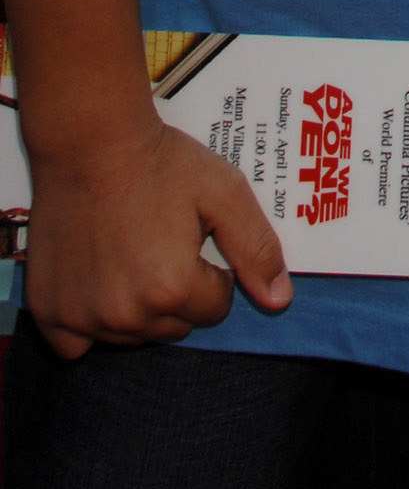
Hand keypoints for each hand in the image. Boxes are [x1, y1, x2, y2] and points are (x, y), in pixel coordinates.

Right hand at [24, 111, 291, 356]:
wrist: (91, 143)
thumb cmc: (160, 163)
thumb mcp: (224, 192)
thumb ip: (256, 248)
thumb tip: (280, 300)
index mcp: (173, 287)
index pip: (215, 308)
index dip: (213, 273)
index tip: (196, 240)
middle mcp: (127, 314)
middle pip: (173, 327)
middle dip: (178, 294)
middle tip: (163, 245)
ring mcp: (83, 317)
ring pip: (130, 336)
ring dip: (138, 309)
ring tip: (131, 256)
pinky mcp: (49, 312)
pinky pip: (75, 345)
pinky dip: (89, 325)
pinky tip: (98, 284)